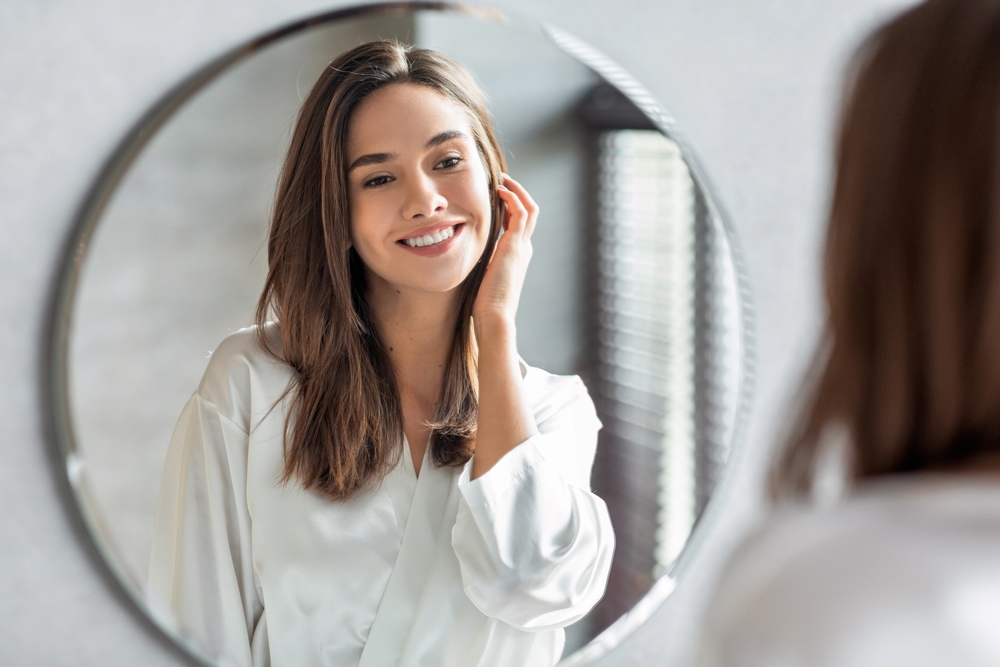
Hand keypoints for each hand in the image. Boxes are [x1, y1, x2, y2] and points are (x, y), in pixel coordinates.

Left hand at [473, 174, 537, 328]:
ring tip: (503, 180)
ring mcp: (522, 246)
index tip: (496, 197)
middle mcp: (523, 248)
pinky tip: (500, 191)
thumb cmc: (485, 303)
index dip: (509, 208)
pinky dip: (513, 198)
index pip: (517, 224)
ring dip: (517, 191)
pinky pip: (521, 212)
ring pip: (529, 208)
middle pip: (529, 213)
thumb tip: (467, 260)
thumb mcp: (483, 278)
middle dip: (517, 194)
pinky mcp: (516, 245)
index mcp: (516, 256)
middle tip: (502, 181)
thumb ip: (481, 264)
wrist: (495, 316)